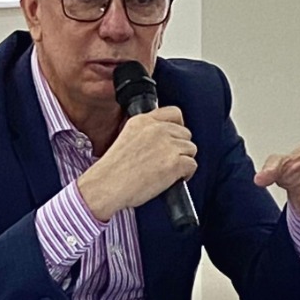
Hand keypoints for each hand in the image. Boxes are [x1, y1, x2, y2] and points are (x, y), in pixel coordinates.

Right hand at [76, 107, 196, 221]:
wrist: (107, 186)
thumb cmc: (112, 171)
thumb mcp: (125, 139)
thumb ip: (145, 134)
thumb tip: (164, 140)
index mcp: (142, 121)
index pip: (174, 113)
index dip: (178, 127)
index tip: (175, 138)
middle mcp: (156, 129)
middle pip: (185, 133)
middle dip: (180, 148)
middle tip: (168, 161)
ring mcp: (167, 145)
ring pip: (191, 149)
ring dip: (184, 161)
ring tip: (169, 171)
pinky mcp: (175, 163)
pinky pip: (192, 165)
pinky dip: (186, 174)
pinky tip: (173, 179)